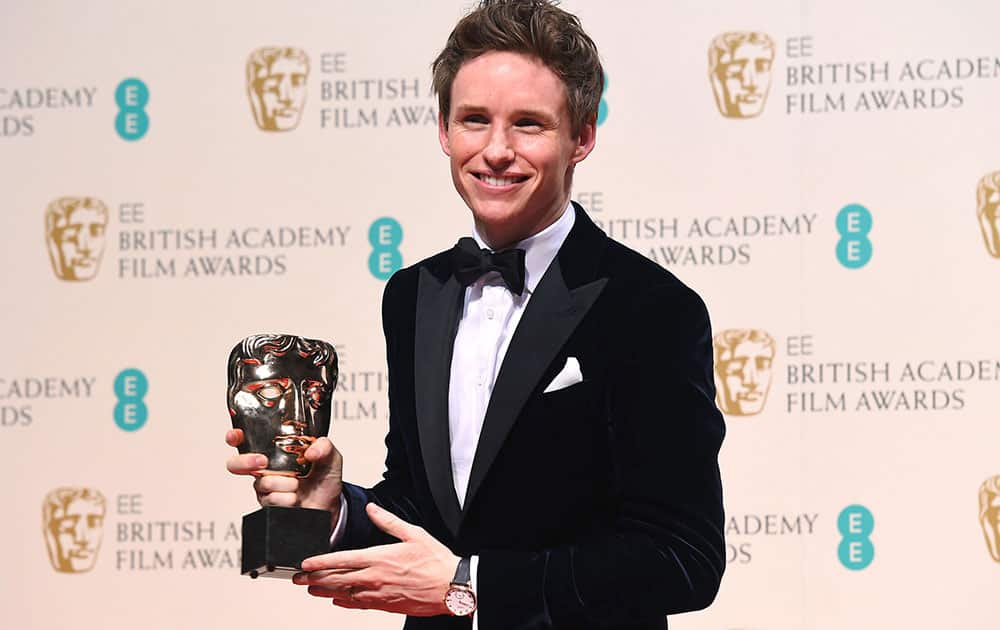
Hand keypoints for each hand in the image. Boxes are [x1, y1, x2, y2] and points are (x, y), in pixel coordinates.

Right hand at [225, 429, 343, 518]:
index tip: (236, 435)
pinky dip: (288, 498)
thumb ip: (325, 447)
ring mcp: (265, 487)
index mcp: (276, 451)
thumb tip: (311, 451)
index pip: (248, 440)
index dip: (235, 436)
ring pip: (263, 482)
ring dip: (285, 483)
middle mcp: (266, 468)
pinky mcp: (268, 504)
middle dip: (246, 462)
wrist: (330, 507)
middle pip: (236, 464)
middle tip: (263, 462)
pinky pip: (271, 499)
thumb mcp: (331, 457)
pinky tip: (296, 497)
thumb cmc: (325, 479)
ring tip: (298, 483)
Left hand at [293, 503, 459, 615]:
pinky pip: (359, 605)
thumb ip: (388, 521)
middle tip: (298, 578)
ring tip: (310, 590)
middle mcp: (375, 578)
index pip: (342, 560)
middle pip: (337, 579)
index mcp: (379, 558)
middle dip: (314, 579)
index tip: (305, 563)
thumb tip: (372, 508)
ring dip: (325, 591)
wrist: (451, 588)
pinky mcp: (386, 605)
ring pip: (344, 594)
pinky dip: (345, 602)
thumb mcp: (413, 533)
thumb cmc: (436, 561)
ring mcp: (379, 594)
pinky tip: (337, 601)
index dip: (320, 562)